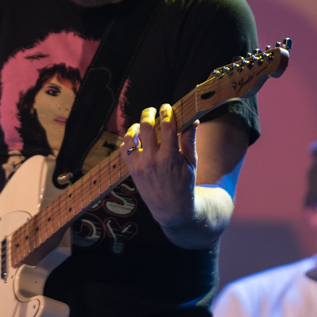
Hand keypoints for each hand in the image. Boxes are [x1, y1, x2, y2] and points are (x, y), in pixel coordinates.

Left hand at [123, 104, 196, 228]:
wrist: (172, 209)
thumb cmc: (185, 184)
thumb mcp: (191, 163)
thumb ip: (189, 140)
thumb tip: (193, 120)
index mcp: (170, 157)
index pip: (166, 125)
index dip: (167, 112)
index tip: (167, 107)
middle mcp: (153, 160)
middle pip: (146, 126)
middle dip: (149, 113)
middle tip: (153, 111)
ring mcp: (140, 165)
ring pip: (131, 136)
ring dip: (135, 126)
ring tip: (141, 125)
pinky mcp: (132, 170)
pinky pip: (123, 149)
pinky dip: (128, 141)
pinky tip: (136, 139)